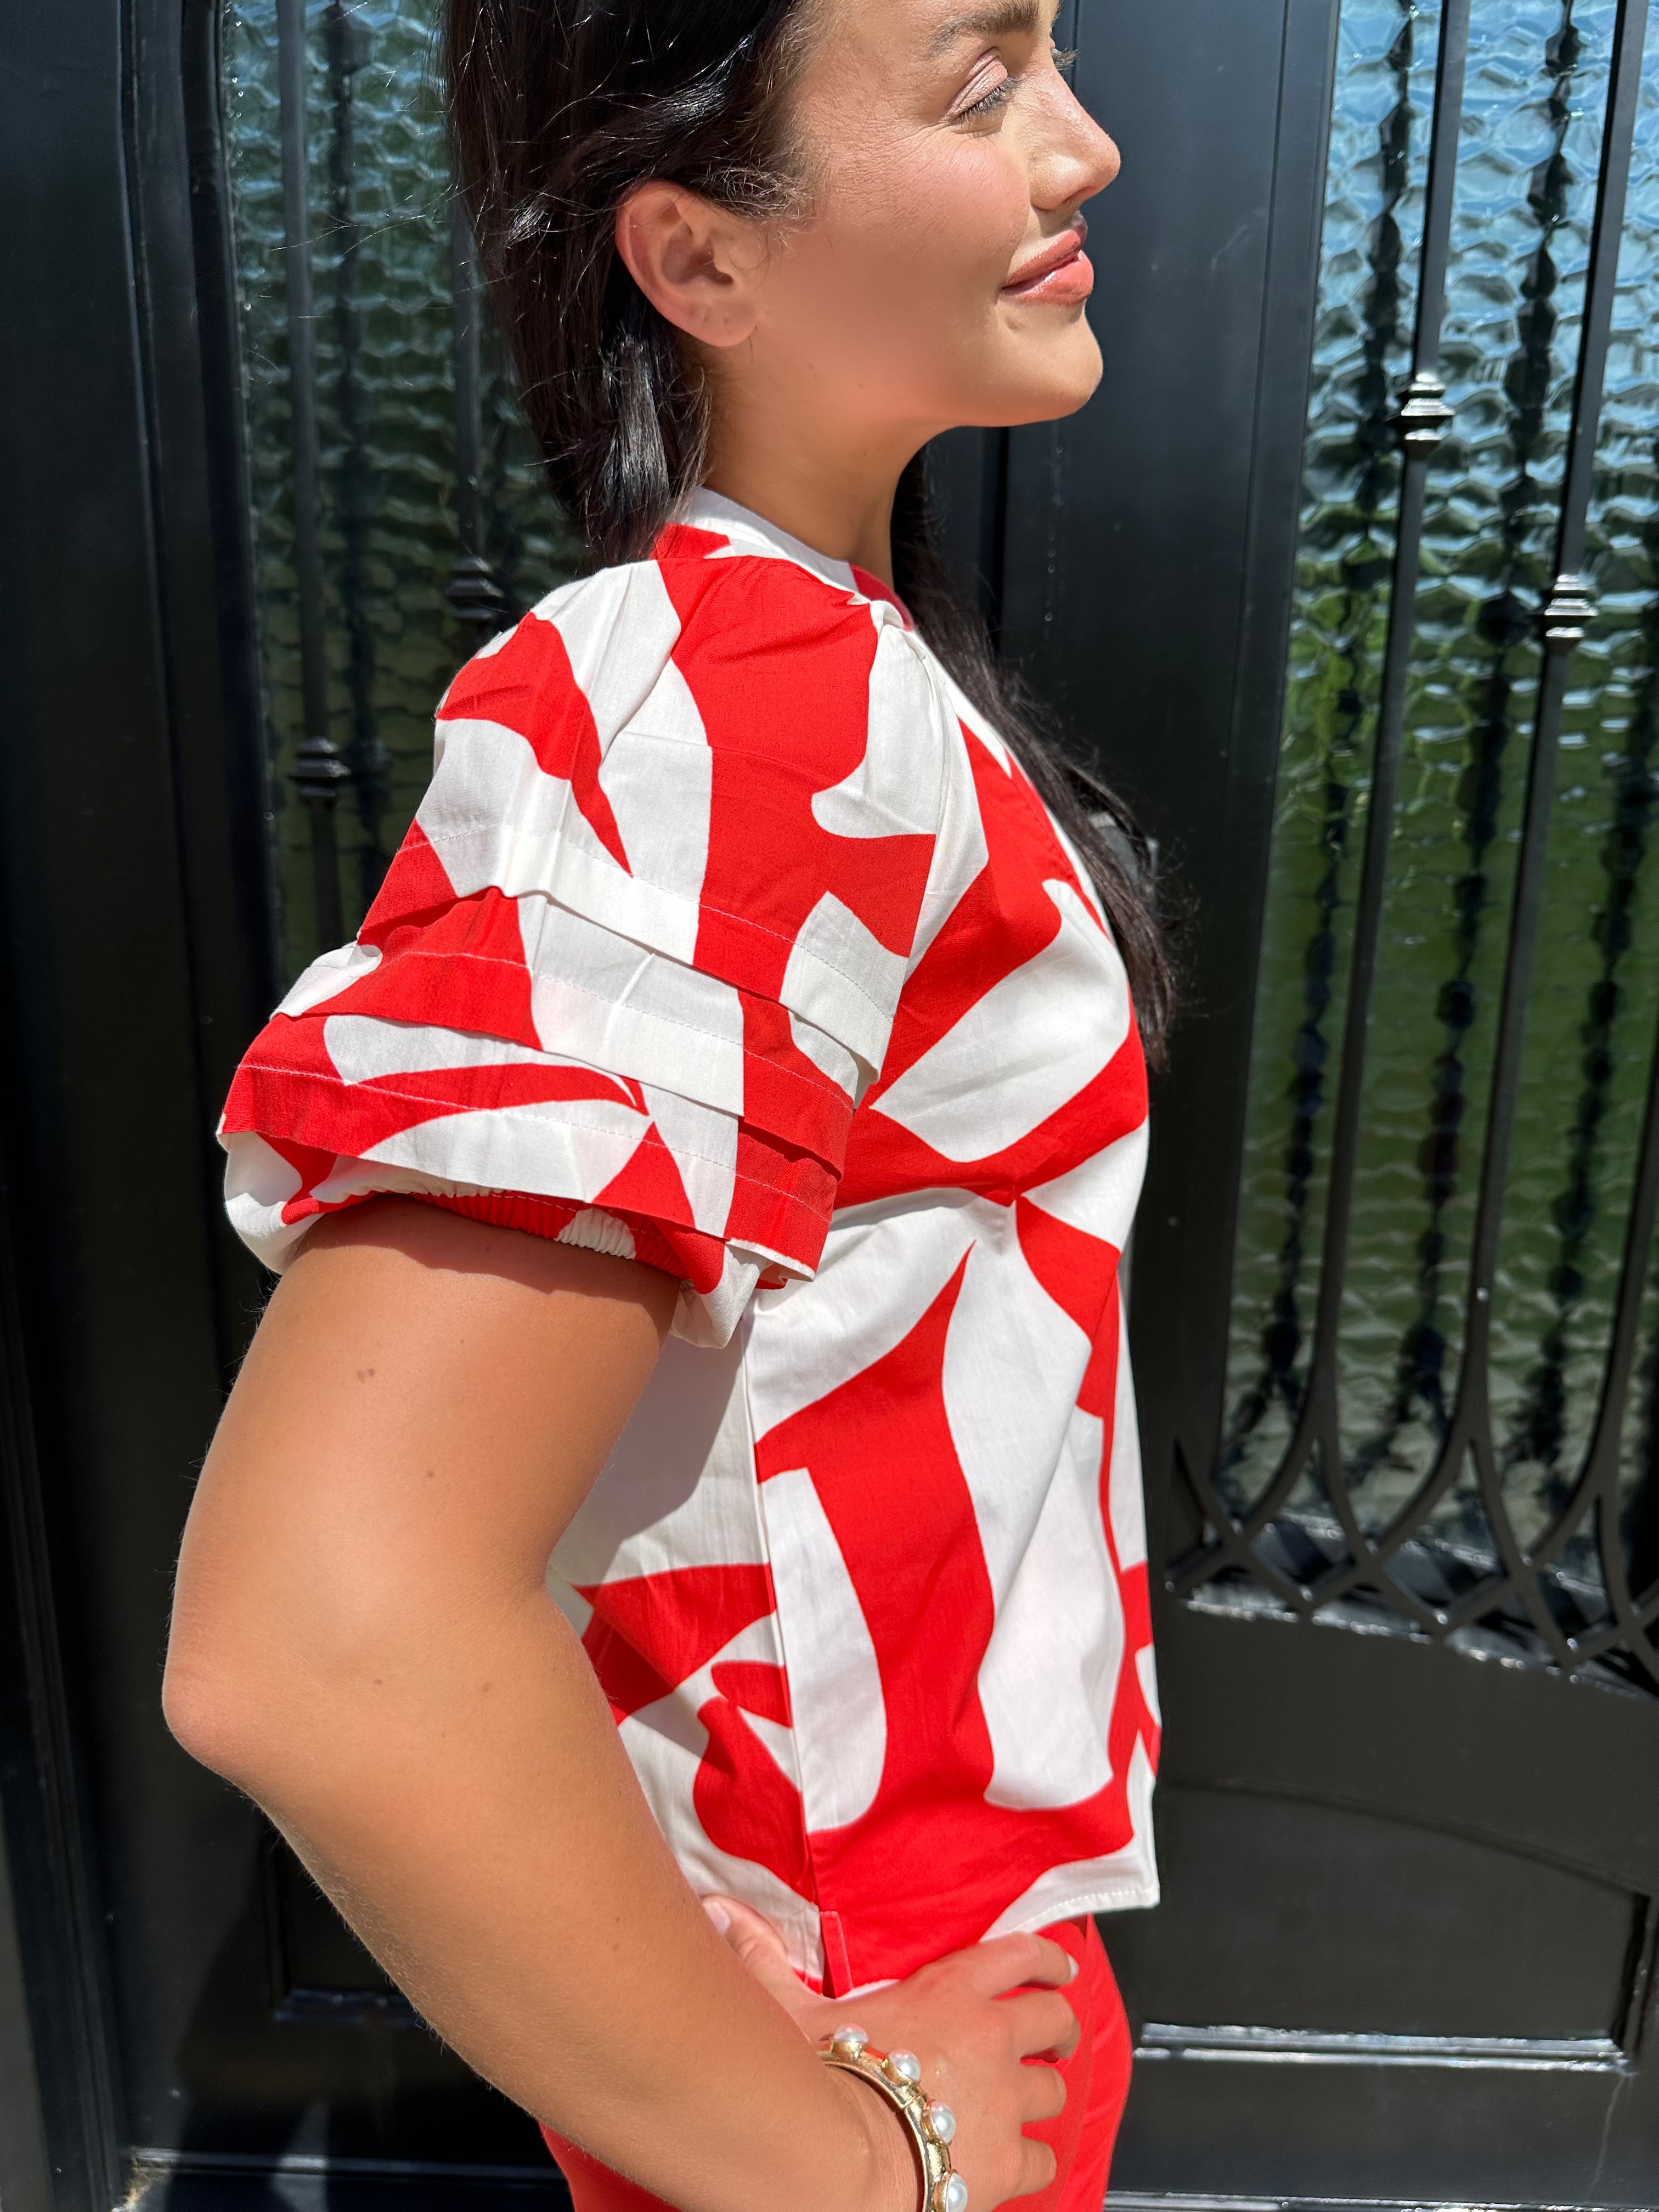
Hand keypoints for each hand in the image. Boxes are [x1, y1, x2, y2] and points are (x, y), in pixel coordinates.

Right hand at [704, 1897, 1077, 2211]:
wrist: (838, 2157)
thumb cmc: (816, 2079)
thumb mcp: (789, 2010)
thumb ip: (765, 1960)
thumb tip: (722, 1914)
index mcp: (948, 1992)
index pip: (1021, 1954)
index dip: (1048, 1957)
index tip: (1060, 1964)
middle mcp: (989, 2039)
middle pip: (1055, 2019)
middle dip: (1059, 2027)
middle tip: (1055, 2038)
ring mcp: (1003, 2102)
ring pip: (1054, 2090)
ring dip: (1042, 2094)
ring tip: (1031, 2101)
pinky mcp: (1006, 2162)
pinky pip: (1045, 2158)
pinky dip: (1035, 2159)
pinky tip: (1017, 2162)